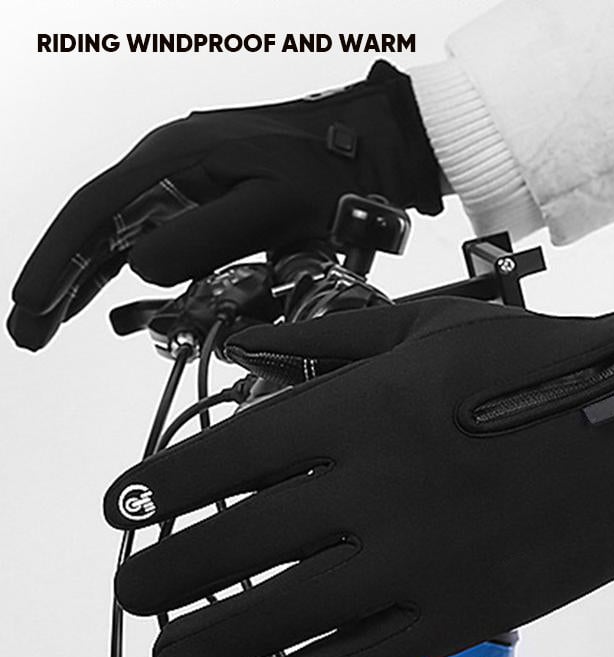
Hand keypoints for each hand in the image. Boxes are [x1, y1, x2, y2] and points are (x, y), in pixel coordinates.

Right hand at [8, 60, 441, 349]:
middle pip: (93, 224)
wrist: (363, 150)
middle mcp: (166, 166)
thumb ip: (205, 236)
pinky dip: (120, 268)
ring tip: (49, 323)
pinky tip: (106, 292)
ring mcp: (183, 180)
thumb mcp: (273, 207)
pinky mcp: (202, 196)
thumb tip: (138, 266)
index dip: (57, 263)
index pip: (95, 213)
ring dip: (81, 278)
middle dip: (57, 280)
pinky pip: (148, 234)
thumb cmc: (327, 176)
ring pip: (116, 232)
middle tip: (26, 333)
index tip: (30, 309)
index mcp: (174, 161)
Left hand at [104, 249, 613, 656]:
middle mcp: (373, 488)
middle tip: (131, 590)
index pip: (221, 457)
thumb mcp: (428, 329)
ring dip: (207, 641)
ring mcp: (416, 559)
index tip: (123, 508)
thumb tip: (257, 345)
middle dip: (160, 574)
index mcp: (358, 410)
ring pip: (279, 618)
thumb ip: (332, 339)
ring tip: (171, 649)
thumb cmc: (536, 362)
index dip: (154, 488)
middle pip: (230, 546)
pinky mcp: (462, 614)